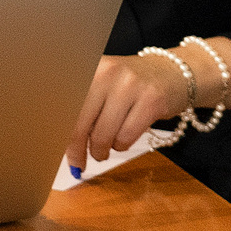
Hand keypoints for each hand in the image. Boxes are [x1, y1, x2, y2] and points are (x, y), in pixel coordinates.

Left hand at [65, 52, 195, 171]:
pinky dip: (121, 146)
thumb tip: (60, 142)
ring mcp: (130, 85)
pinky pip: (125, 138)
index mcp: (89, 67)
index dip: (58, 134)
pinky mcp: (151, 100)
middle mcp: (106, 72)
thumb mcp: (100, 85)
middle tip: (77, 162)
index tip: (56, 150)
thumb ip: (80, 107)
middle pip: (78, 124)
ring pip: (102, 135)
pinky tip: (122, 140)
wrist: (173, 73)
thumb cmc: (130, 84)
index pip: (63, 107)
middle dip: (75, 150)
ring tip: (102, 150)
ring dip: (100, 150)